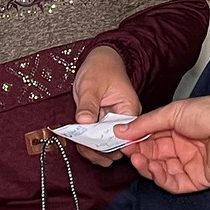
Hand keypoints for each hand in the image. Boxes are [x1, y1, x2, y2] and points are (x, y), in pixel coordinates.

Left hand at [70, 46, 140, 165]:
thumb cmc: (101, 67)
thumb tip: (84, 121)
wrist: (101, 60)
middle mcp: (125, 120)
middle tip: (83, 147)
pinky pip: (98, 139)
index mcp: (129, 109)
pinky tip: (79, 143)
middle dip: (99, 150)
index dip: (107, 143)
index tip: (91, 144)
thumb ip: (88, 104)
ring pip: (107, 146)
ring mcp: (114, 123)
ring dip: (93, 150)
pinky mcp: (103, 124)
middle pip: (116, 144)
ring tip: (80, 146)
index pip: (124, 135)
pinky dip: (88, 143)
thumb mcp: (91, 84)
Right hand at [120, 91, 209, 192]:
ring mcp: (190, 165)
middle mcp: (183, 148)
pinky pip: (174, 184)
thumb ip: (146, 124)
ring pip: (162, 172)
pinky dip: (161, 178)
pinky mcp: (198, 180)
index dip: (136, 141)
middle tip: (126, 152)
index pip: (151, 140)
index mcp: (178, 130)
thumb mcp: (172, 113)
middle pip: (154, 157)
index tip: (121, 141)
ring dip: (147, 167)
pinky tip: (153, 168)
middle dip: (139, 155)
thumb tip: (121, 130)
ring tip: (137, 160)